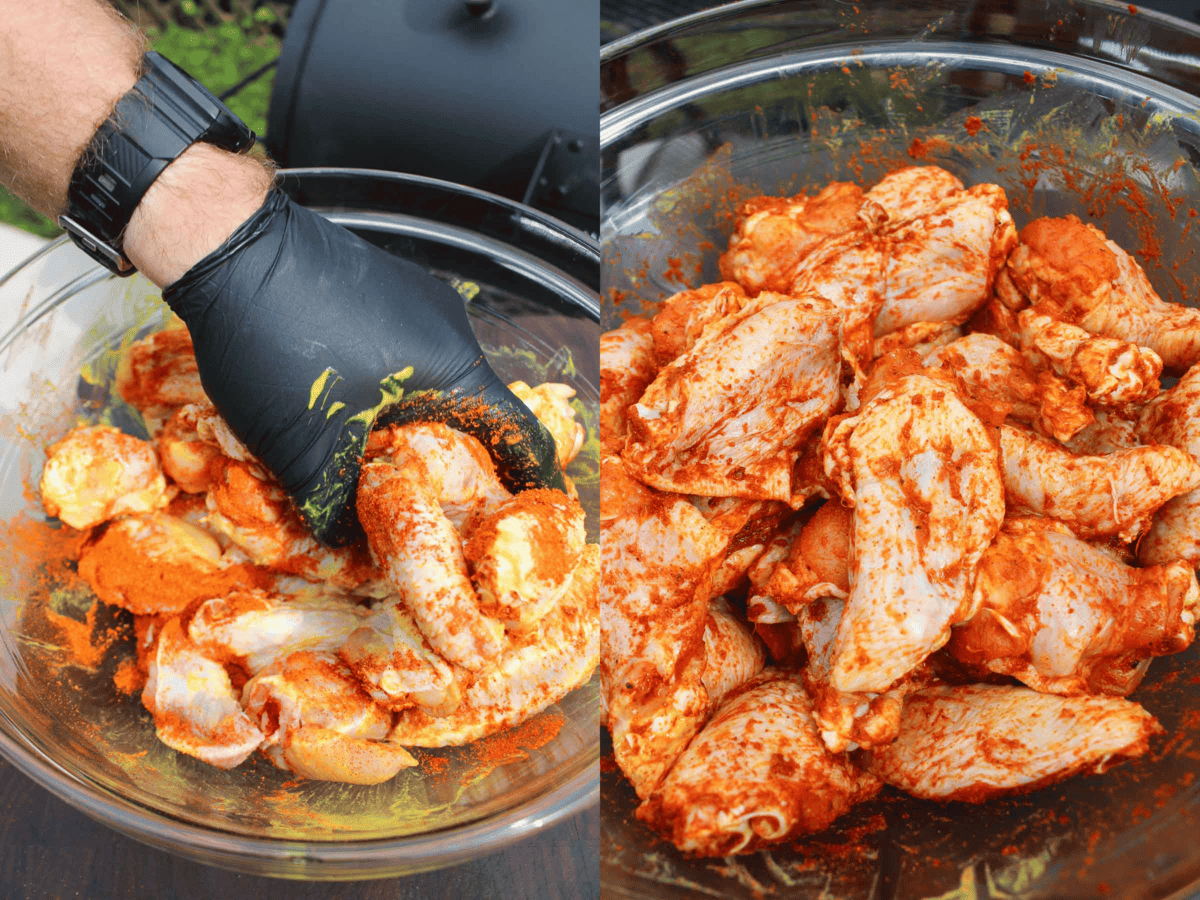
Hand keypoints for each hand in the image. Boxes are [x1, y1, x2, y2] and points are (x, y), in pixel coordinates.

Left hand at [161, 188, 563, 543]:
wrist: (227, 244)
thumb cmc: (278, 340)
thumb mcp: (305, 447)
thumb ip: (335, 508)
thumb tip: (349, 547)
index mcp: (455, 368)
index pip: (520, 433)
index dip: (530, 480)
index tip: (532, 512)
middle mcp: (450, 330)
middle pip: (477, 411)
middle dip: (463, 462)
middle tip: (443, 506)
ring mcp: (418, 302)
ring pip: (435, 382)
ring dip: (419, 425)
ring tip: (387, 464)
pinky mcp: (383, 288)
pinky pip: (405, 352)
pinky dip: (391, 390)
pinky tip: (350, 408)